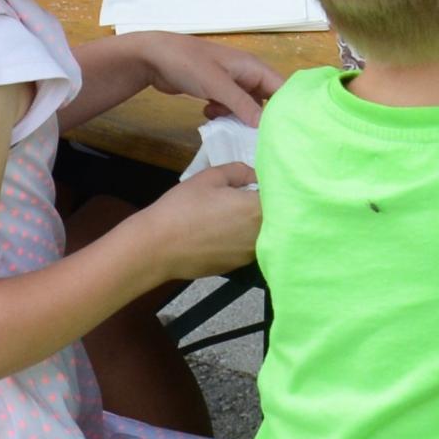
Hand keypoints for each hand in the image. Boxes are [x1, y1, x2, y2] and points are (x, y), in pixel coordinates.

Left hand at [123, 33, 278, 121]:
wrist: (153, 58)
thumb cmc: (188, 64)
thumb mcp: (216, 84)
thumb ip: (241, 104)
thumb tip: (265, 126)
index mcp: (252, 66)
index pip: (281, 88)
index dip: (288, 107)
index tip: (288, 130)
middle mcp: (245, 74)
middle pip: (265, 100)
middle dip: (261, 117)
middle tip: (257, 138)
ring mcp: (230, 82)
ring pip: (245, 106)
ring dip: (237, 116)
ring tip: (222, 119)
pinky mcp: (216, 90)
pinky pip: (229, 107)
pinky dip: (222, 113)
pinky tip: (208, 113)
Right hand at [132, 162, 263, 276]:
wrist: (158, 247)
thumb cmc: (183, 207)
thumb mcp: (210, 177)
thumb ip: (240, 171)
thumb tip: (254, 176)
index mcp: (256, 209)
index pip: (280, 196)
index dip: (272, 188)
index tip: (261, 182)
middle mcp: (260, 235)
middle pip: (276, 218)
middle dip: (266, 206)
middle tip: (247, 196)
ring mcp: (249, 254)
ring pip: (263, 235)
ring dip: (255, 224)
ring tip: (233, 214)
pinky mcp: (237, 267)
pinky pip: (248, 247)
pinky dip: (242, 239)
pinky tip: (223, 233)